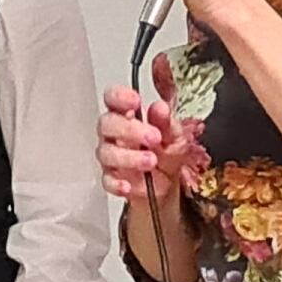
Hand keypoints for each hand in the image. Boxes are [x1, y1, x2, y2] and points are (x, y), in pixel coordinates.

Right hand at [100, 53, 201, 205]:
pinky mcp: (111, 178)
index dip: (119, 97)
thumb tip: (160, 107)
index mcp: (127, 115)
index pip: (113, 98)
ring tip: (151, 161)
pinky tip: (129, 185)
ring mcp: (110, 156)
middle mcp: (114, 133)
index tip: (135, 101)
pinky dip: (117, 183)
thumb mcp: (175, 135)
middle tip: (153, 137)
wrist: (168, 184)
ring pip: (107, 153)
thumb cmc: (166, 152)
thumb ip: (166, 122)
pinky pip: (107, 180)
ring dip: (129, 157)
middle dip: (129, 129)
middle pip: (107, 124)